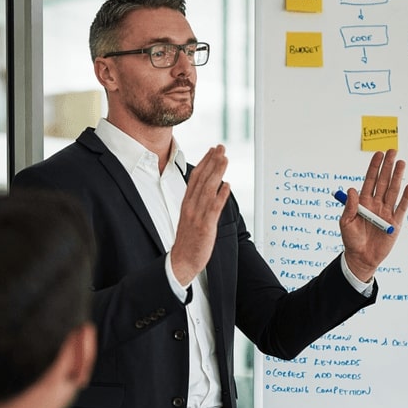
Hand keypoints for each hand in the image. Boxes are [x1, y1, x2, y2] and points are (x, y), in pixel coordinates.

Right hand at [170, 145, 231, 285]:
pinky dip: (220, 196)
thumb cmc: (188, 240)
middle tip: (221, 147)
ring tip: (224, 159)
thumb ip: (199, 201)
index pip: (195, 177)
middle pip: (202, 179)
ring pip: (208, 189)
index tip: (212, 150)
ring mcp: (197, 216)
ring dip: (217, 172)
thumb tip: (214, 187)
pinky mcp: (205, 226)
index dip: (204, 162)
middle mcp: (191, 206)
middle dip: (212, 161)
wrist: (181, 260)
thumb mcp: (190, 216)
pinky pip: (213, 209)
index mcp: (187, 203)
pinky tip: (226, 186)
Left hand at [339, 149, 407, 281]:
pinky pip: (401, 207)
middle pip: (383, 182)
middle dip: (387, 166)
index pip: (369, 180)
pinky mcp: (395, 223)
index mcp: (363, 202)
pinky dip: (406, 197)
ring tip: (401, 163)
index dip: (374, 167)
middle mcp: (376, 204)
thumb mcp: (345, 223)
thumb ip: (350, 206)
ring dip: (397, 176)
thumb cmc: (351, 240)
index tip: (378, 154)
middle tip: (393, 151)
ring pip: (393, 191)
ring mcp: (386, 212)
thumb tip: (352, 189)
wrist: (361, 258)